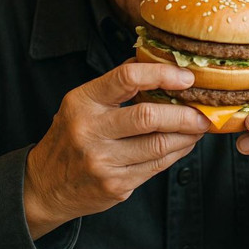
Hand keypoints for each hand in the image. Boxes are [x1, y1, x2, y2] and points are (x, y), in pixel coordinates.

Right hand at [24, 61, 209, 238]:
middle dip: (184, 113)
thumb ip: (117, 85)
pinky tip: (184, 144)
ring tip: (198, 127)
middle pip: (149, 116)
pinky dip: (176, 153)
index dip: (161, 74)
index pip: (126, 77)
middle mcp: (89, 130)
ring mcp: (101, 161)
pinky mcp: (114, 185)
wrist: (45, 185)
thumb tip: (160, 63)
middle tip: (204, 111)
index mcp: (83, 101)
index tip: (186, 78)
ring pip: (158, 145)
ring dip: (187, 135)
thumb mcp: (82, 102)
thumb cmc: (71, 136)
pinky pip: (156, 167)